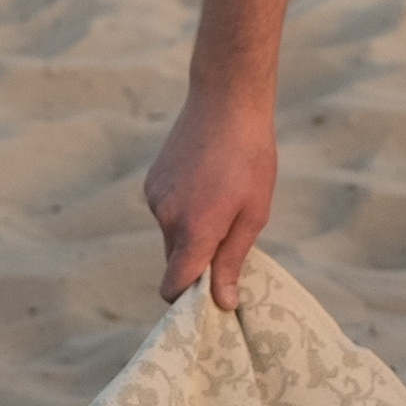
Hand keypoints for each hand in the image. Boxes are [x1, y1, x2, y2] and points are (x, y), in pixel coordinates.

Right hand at [144, 85, 275, 307]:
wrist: (226, 102)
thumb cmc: (250, 158)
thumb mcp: (254, 214)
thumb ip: (232, 261)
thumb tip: (223, 303)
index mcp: (194, 230)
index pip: (173, 286)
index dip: (187, 299)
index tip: (210, 295)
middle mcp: (166, 218)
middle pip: (175, 261)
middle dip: (197, 260)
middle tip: (230, 233)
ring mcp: (155, 198)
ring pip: (171, 235)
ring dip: (191, 232)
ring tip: (221, 198)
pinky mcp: (151, 182)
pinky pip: (165, 211)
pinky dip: (182, 209)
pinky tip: (205, 182)